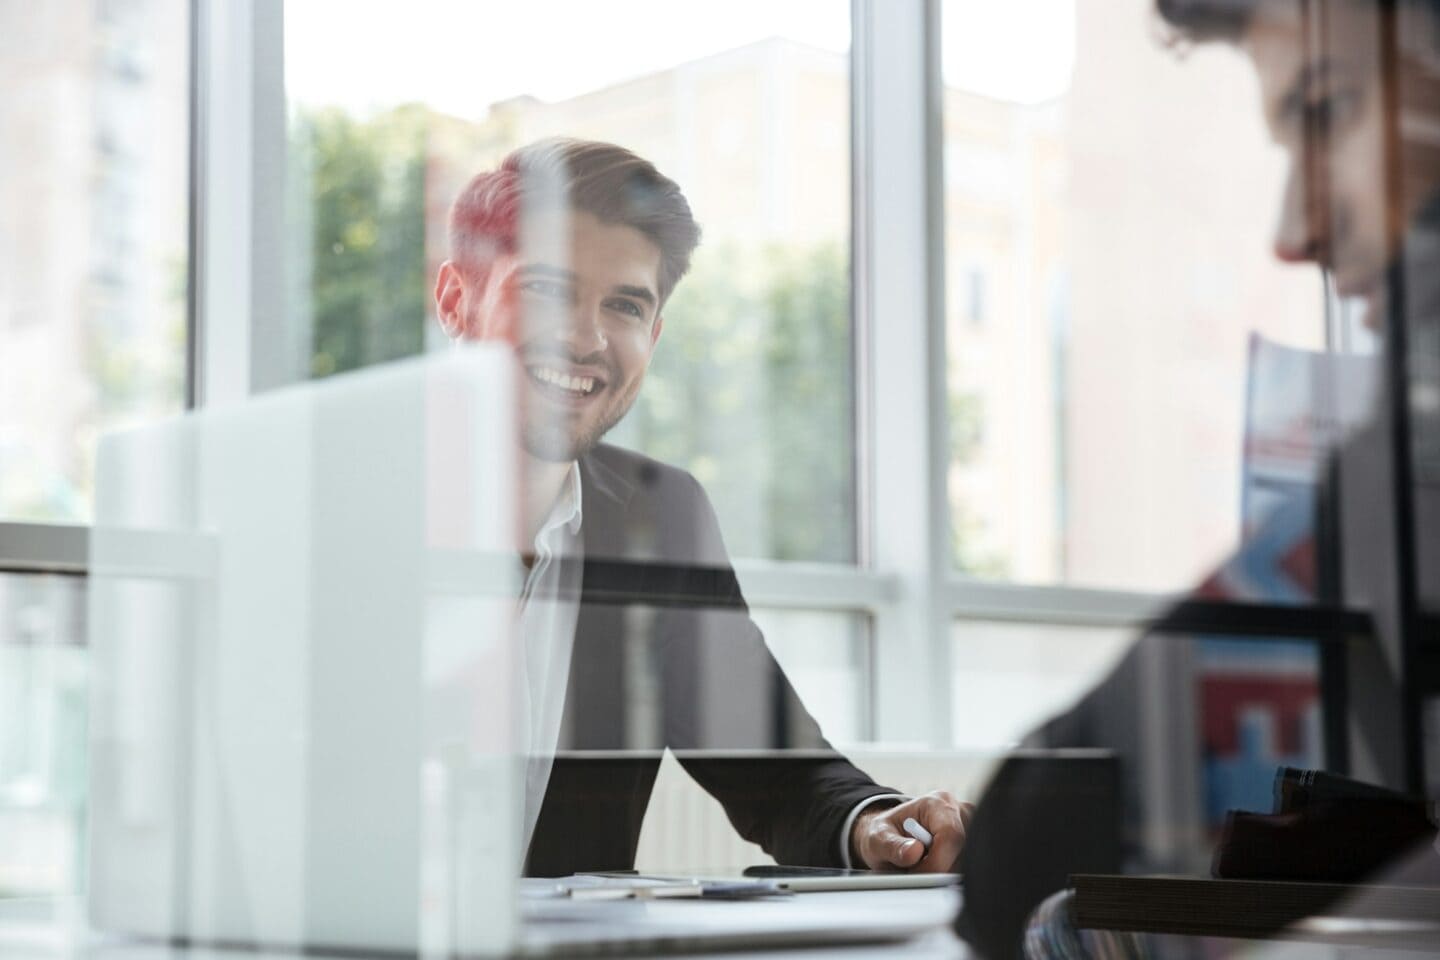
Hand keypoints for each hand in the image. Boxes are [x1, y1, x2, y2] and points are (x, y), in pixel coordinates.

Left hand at [850, 791, 973, 872]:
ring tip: (922, 866)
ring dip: (944, 874)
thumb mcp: (879, 838)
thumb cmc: (887, 834)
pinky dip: (950, 875)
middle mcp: (961, 812)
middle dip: (939, 870)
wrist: (892, 836)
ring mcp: (973, 830)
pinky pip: (968, 870)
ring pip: (967, 865)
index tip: (918, 875)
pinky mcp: (975, 847)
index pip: (951, 835)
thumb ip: (893, 846)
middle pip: (964, 853)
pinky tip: (936, 868)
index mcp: (938, 803)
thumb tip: (914, 852)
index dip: (936, 862)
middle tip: (915, 871)